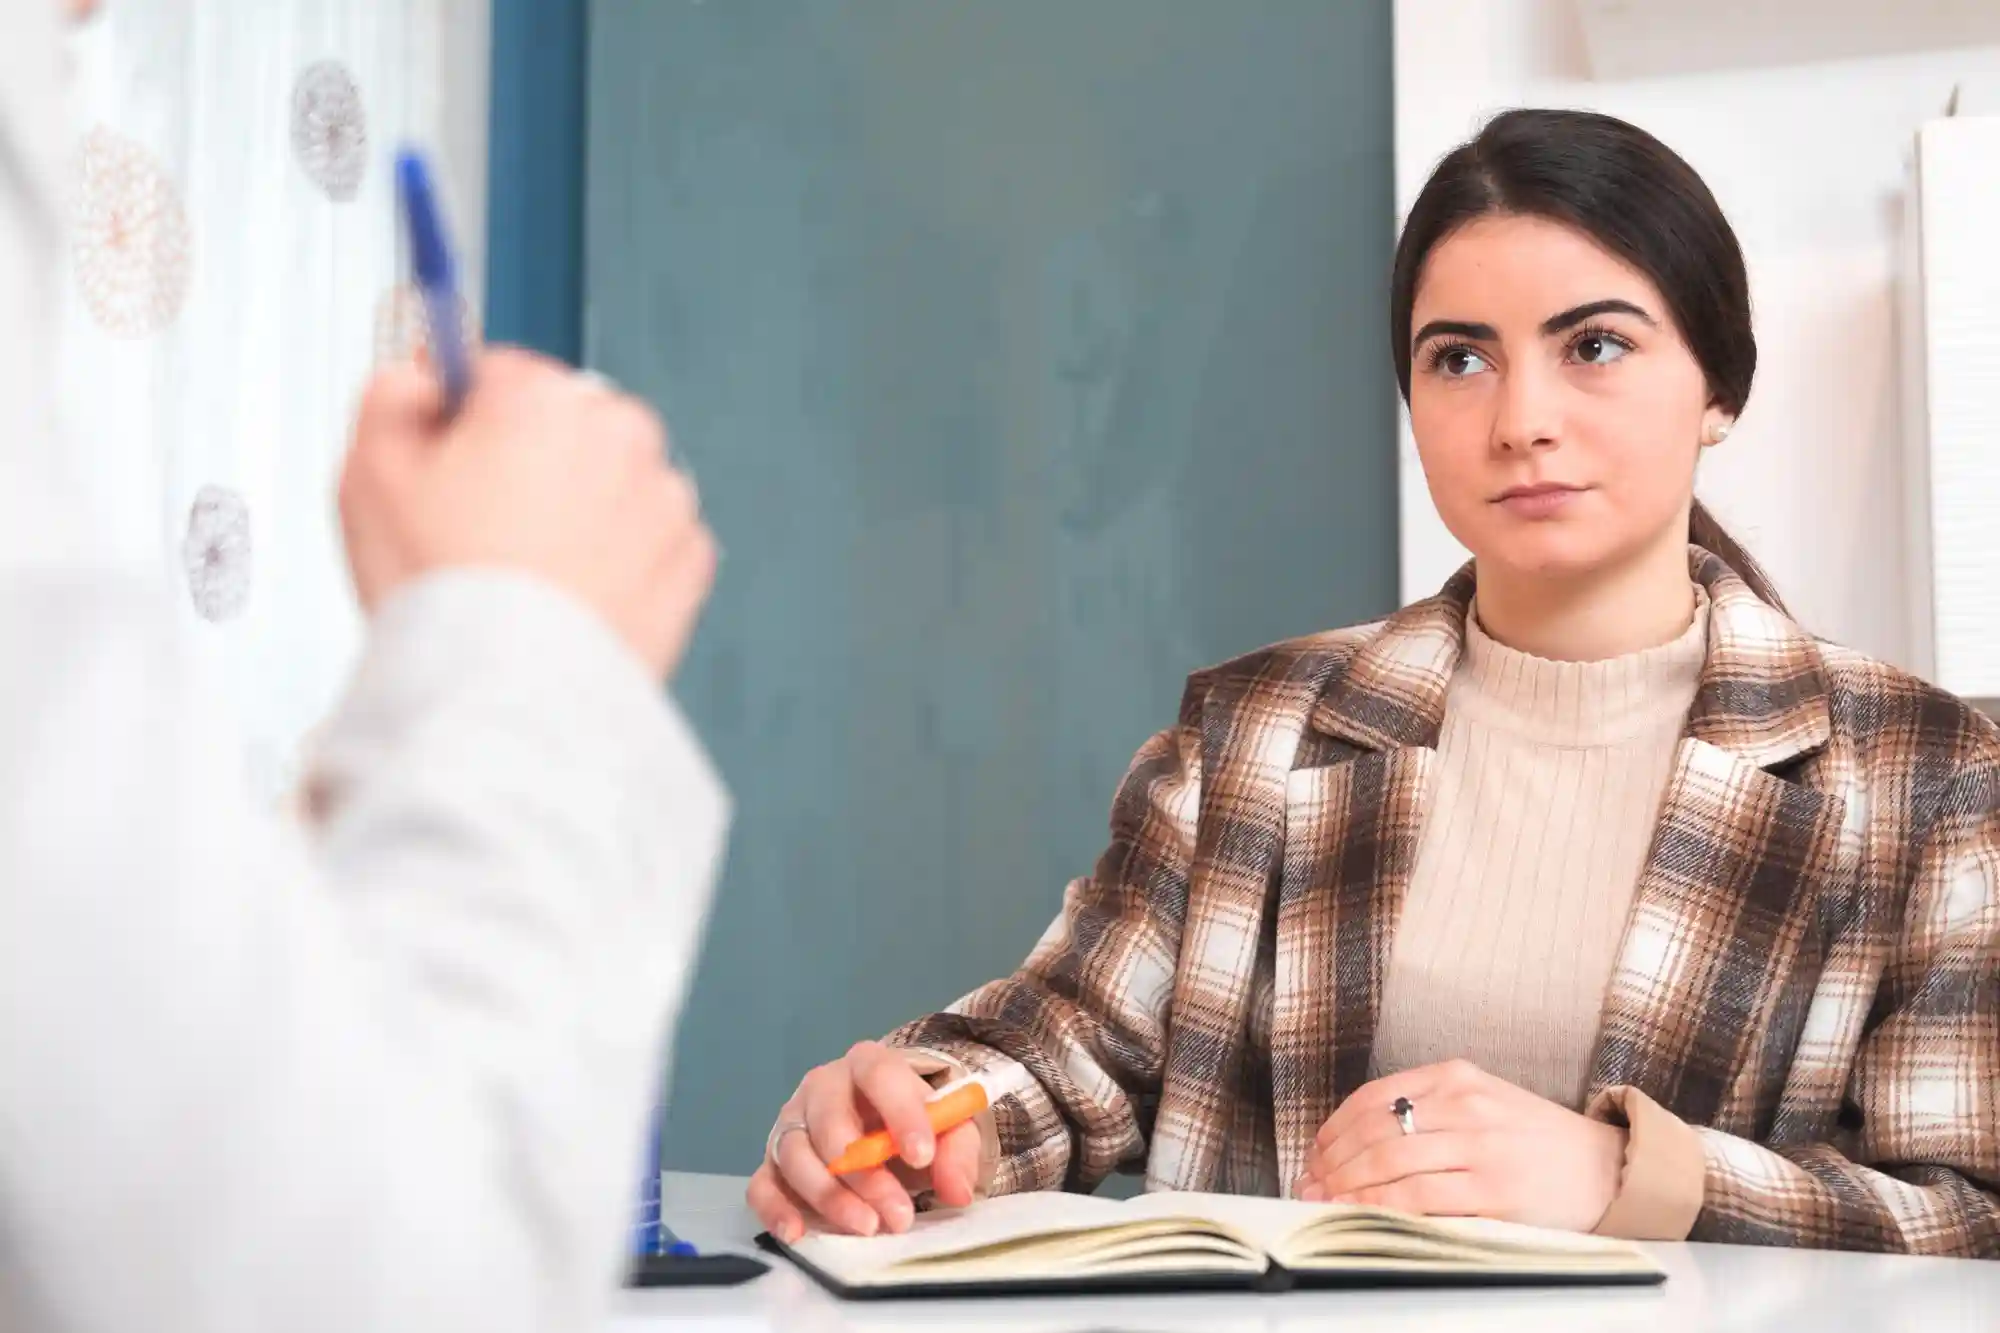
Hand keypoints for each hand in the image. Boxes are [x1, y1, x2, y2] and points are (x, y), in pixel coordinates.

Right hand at [339, 349, 715, 678]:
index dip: (462, 419)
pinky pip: (647, 542)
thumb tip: (419, 381)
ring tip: (525, 571)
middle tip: (480, 527)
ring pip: (610, 482)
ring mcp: (665, 500)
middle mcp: (622, 436)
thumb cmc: (449, 591)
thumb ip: (392, 395)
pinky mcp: (690, 563)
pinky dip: (617, 561)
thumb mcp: (370, 471)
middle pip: (562, 425)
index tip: (450, 456)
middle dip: (527, 462)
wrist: (510, 691)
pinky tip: (570, 594)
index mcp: (546, 398)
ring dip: (578, 509)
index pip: (497, 371)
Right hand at [746, 1041, 984, 1243]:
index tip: (922, 1156)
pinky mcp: (773, 1163)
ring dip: (829, 1195)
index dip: (900, 1113)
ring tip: (867, 1227)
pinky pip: (761, 1184)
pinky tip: (798, 1232)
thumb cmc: (912, 1126)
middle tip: (898, 1214)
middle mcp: (822, 1087)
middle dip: (865, 1172)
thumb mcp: (948, 1132)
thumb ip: (955, 1154)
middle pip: (831, 1121)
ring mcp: (792, 1124)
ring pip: (795, 1154)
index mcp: (868, 1065)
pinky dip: (775, 1208)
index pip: (879, 1074)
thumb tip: (957, 1192)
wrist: (883, 1130)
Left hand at [1293, 1059, 1626, 1233]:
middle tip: (1307, 1187)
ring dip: (1346, 1187)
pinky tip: (1361, 1214)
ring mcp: (1480, 1146)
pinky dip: (1381, 1207)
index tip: (1313, 1156)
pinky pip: (1420, 1198)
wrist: (1605, 1168)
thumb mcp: (1480, 1102)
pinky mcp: (1494, 1190)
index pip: (1371, 1098)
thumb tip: (1354, 1145)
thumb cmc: (1533, 1141)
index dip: (1331, 1130)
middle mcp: (1465, 1103)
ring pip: (1389, 1164)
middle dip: (1329, 1164)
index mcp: (1455, 1076)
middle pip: (1372, 1132)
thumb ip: (1425, 1112)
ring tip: (1323, 1204)